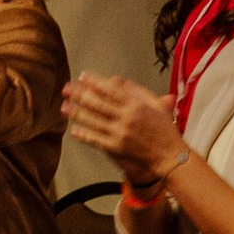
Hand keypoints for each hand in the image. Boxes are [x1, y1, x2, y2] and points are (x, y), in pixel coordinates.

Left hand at [62, 73, 184, 184]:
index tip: (83, 76)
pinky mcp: (116, 147)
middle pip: (98, 103)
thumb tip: (123, 82)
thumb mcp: (157, 106)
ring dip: (77, 113)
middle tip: (66, 89)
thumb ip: (140, 93)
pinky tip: (73, 130)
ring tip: (64, 107)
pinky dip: (84, 134)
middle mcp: (126, 118)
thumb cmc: (165, 130)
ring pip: (94, 120)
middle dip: (80, 95)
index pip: (112, 90)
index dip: (95, 83)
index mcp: (137, 105)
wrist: (170, 156)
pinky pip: (96, 139)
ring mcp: (120, 133)